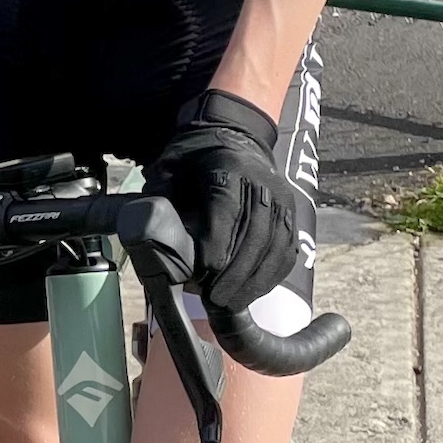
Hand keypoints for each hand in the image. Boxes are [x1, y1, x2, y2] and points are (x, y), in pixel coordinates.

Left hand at [143, 90, 298, 311]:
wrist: (233, 138)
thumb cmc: (195, 160)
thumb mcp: (171, 167)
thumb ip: (162, 196)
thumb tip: (149, 235)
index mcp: (228, 166)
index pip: (226, 207)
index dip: (217, 242)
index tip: (202, 271)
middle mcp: (262, 182)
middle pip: (254, 232)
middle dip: (234, 272)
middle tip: (214, 299)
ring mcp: (283, 200)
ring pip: (274, 246)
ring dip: (253, 280)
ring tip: (230, 303)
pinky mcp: (292, 216)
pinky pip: (286, 251)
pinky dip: (270, 276)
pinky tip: (251, 292)